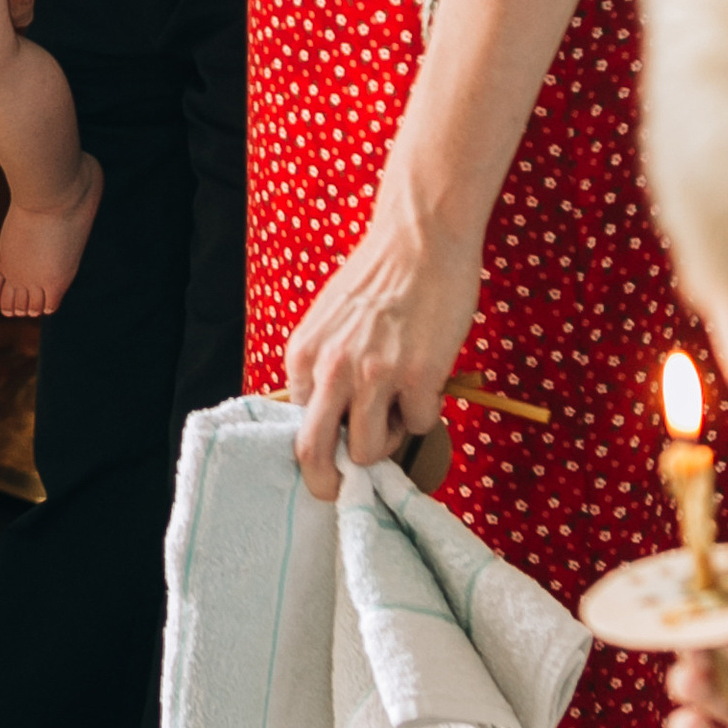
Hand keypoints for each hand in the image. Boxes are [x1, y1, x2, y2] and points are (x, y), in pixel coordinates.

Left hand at [283, 211, 483, 500]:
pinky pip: (420, 425)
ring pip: (371, 452)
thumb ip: (325, 367)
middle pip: (316, 455)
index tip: (337, 453)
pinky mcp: (417, 378)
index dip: (322, 445)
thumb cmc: (378, 278)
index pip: (298, 426)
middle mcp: (331, 370)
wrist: (419, 240)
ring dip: (390, 441)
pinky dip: (427, 412)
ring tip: (401, 409)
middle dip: (331, 483)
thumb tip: (334, 419)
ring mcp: (374, 376)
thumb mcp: (329, 322)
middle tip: (349, 487)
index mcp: (304, 356)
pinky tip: (429, 380)